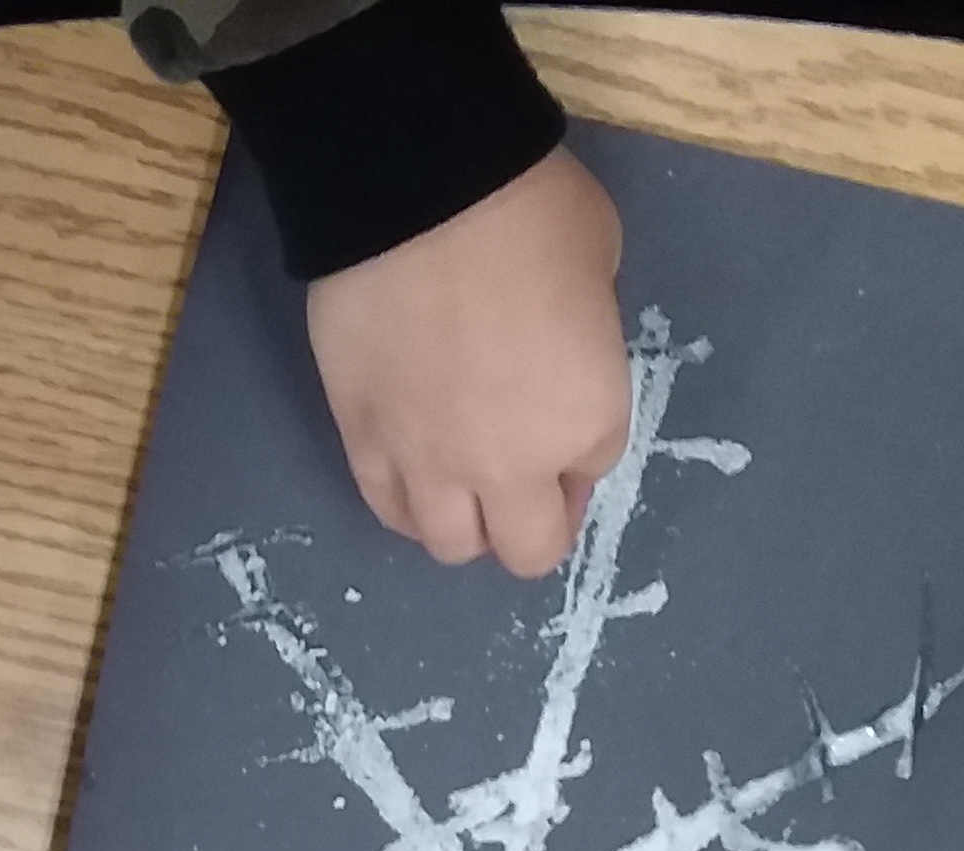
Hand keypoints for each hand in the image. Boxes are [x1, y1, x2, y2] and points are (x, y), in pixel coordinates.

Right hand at [305, 147, 630, 577]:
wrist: (418, 188)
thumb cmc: (528, 210)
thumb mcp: (600, 260)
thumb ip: (584, 333)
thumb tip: (553, 343)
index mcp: (586, 418)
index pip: (595, 467)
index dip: (581, 440)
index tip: (565, 401)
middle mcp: (510, 466)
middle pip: (530, 549)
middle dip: (535, 520)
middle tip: (523, 473)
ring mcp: (430, 463)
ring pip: (452, 545)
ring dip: (467, 521)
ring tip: (460, 475)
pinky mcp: (363, 443)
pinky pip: (388, 506)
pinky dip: (407, 501)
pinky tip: (411, 467)